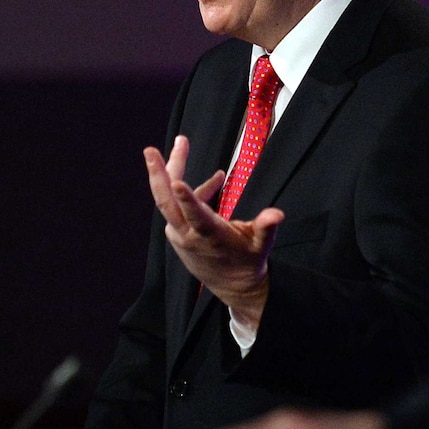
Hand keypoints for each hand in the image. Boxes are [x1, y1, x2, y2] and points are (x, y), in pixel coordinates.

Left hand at [144, 135, 283, 324]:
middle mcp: (189, 236)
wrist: (232, 285)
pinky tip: (216, 180)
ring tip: (183, 143)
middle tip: (150, 150)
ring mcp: (180, 234)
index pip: (196, 217)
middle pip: (167, 204)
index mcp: (210, 237)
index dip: (187, 199)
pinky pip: (179, 206)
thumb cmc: (248, 262)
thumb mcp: (261, 246)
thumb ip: (266, 228)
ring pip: (169, 200)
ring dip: (173, 170)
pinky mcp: (178, 232)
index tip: (176, 181)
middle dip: (159, 176)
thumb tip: (277, 214)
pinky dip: (191, 190)